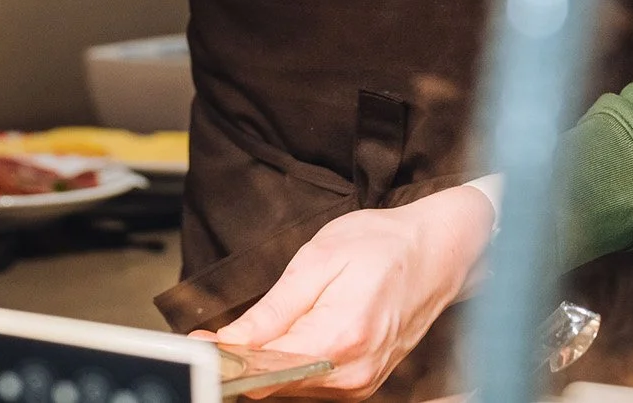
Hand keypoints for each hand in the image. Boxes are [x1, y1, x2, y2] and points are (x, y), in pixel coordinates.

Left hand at [214, 184, 495, 398]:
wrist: (436, 251)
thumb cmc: (382, 245)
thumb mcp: (318, 260)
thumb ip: (273, 311)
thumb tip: (230, 342)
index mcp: (340, 339)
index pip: (264, 370)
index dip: (223, 361)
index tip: (197, 345)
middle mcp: (353, 373)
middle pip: (274, 386)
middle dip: (238, 362)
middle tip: (209, 338)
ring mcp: (360, 383)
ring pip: (290, 388)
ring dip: (261, 366)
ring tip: (246, 335)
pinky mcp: (362, 382)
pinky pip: (310, 384)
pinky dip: (286, 366)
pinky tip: (279, 341)